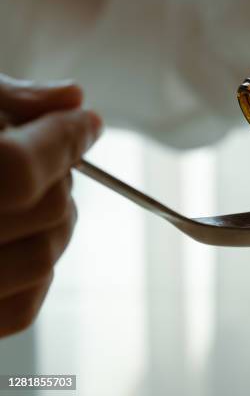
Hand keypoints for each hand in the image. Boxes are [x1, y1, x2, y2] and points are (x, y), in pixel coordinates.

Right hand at [0, 74, 101, 337]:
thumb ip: (5, 100)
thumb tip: (73, 97)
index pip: (19, 170)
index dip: (63, 139)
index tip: (86, 122)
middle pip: (44, 213)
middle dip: (61, 174)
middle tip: (50, 154)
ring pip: (42, 260)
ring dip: (56, 220)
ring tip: (33, 193)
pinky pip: (21, 309)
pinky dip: (38, 271)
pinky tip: (20, 237)